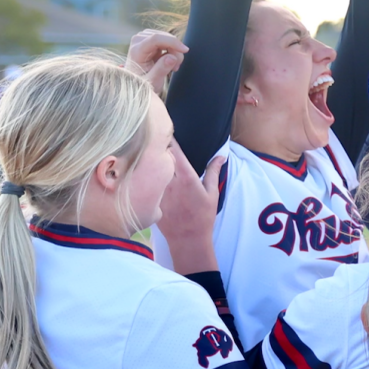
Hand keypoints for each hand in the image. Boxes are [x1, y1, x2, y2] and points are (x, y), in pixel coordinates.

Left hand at [126, 29, 186, 95]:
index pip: (155, 39)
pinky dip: (172, 49)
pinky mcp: (149, 39)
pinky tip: (169, 61)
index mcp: (136, 51)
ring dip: (174, 51)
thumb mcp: (152, 81)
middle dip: (174, 50)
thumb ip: (161, 70)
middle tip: (176, 67)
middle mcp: (138, 41)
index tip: (185, 50)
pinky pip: (166, 39)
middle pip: (163, 37)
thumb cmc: (143, 83)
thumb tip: (172, 57)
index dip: (172, 42)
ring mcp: (143, 39)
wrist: (137, 83)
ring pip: (167, 37)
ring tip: (172, 66)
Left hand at [157, 150, 223, 273]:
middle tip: (159, 139)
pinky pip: (148, 184)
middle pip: (160, 157)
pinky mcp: (151, 199)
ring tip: (151, 156)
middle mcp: (169, 182)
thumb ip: (214, 172)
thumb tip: (220, 156)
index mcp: (186, 178)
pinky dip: (149, 178)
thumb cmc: (202, 216)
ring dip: (153, 162)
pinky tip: (149, 177)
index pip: (174, 152)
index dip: (169, 138)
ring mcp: (158, 191)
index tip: (167, 130)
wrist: (187, 239)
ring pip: (152, 169)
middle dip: (160, 148)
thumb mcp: (212, 193)